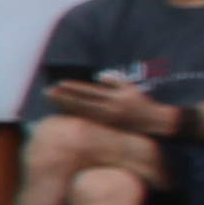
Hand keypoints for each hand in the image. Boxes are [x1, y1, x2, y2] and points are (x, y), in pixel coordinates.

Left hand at [45, 77, 170, 136]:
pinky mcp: (106, 128)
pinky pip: (86, 121)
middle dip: (64, 97)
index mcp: (115, 98)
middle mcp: (110, 109)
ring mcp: (107, 120)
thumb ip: (115, 81)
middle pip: (82, 103)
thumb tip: (99, 76)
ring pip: (81, 113)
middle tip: (47, 91)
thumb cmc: (142, 103)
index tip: (60, 83)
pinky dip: (74, 116)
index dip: (74, 88)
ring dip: (65, 106)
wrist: (155, 123)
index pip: (90, 92)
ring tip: (51, 99)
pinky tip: (62, 112)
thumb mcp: (131, 89)